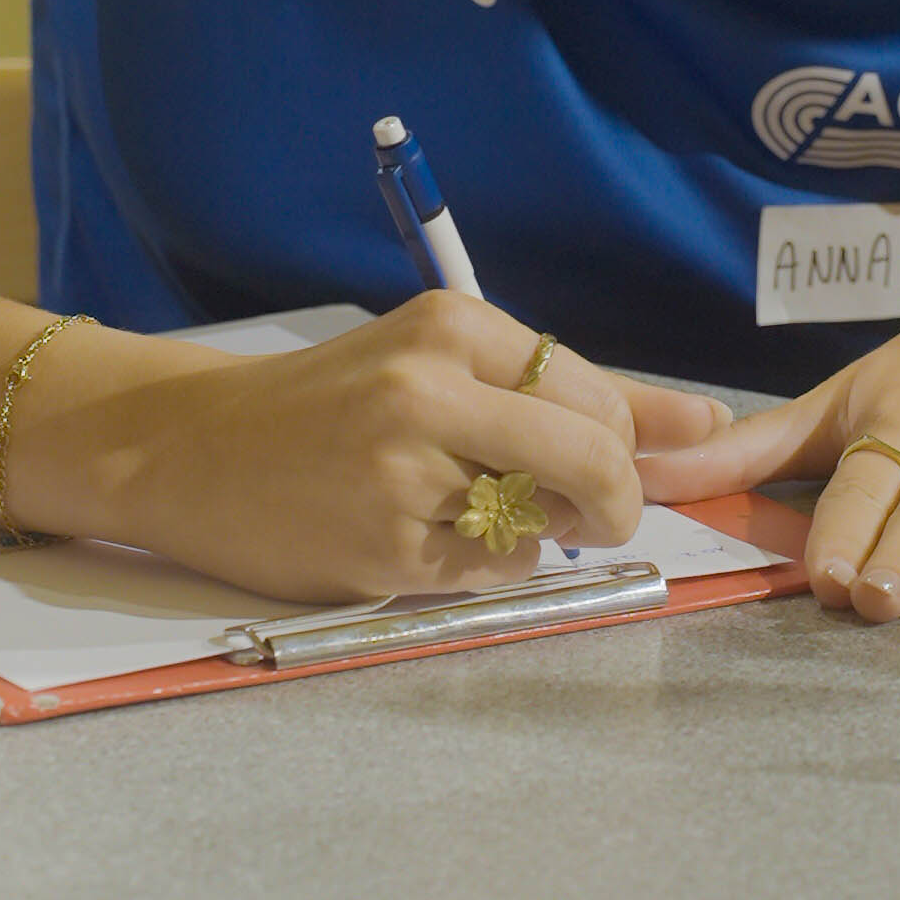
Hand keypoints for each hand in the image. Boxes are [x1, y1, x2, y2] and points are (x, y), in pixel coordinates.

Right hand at [14, 293, 720, 605]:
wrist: (189, 449)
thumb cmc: (328, 406)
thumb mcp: (441, 364)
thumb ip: (578, 393)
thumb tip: (710, 422)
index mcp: (452, 327)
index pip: (600, 398)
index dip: (624, 448)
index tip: (605, 467)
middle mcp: (428, 388)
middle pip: (594, 458)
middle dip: (611, 502)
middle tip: (584, 515)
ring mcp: (403, 471)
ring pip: (545, 524)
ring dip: (534, 535)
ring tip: (463, 509)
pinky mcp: (382, 545)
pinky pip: (491, 572)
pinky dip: (482, 568)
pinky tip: (422, 539)